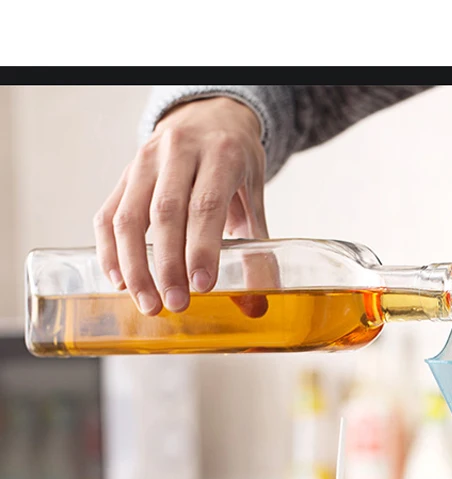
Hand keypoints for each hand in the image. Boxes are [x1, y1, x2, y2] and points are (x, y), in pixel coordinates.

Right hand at [94, 96, 267, 315]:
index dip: (202, 248)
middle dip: (168, 265)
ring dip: (135, 266)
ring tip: (148, 303)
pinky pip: (107, 214)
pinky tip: (120, 281)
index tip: (202, 286)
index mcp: (220, 155)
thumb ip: (259, 245)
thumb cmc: (234, 160)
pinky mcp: (124, 175)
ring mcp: (145, 161)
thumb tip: (260, 301)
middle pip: (165, 213)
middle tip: (176, 304)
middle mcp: (179, 152)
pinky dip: (109, 250)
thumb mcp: (255, 193)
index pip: (206, 205)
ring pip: (129, 216)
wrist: (208, 116)